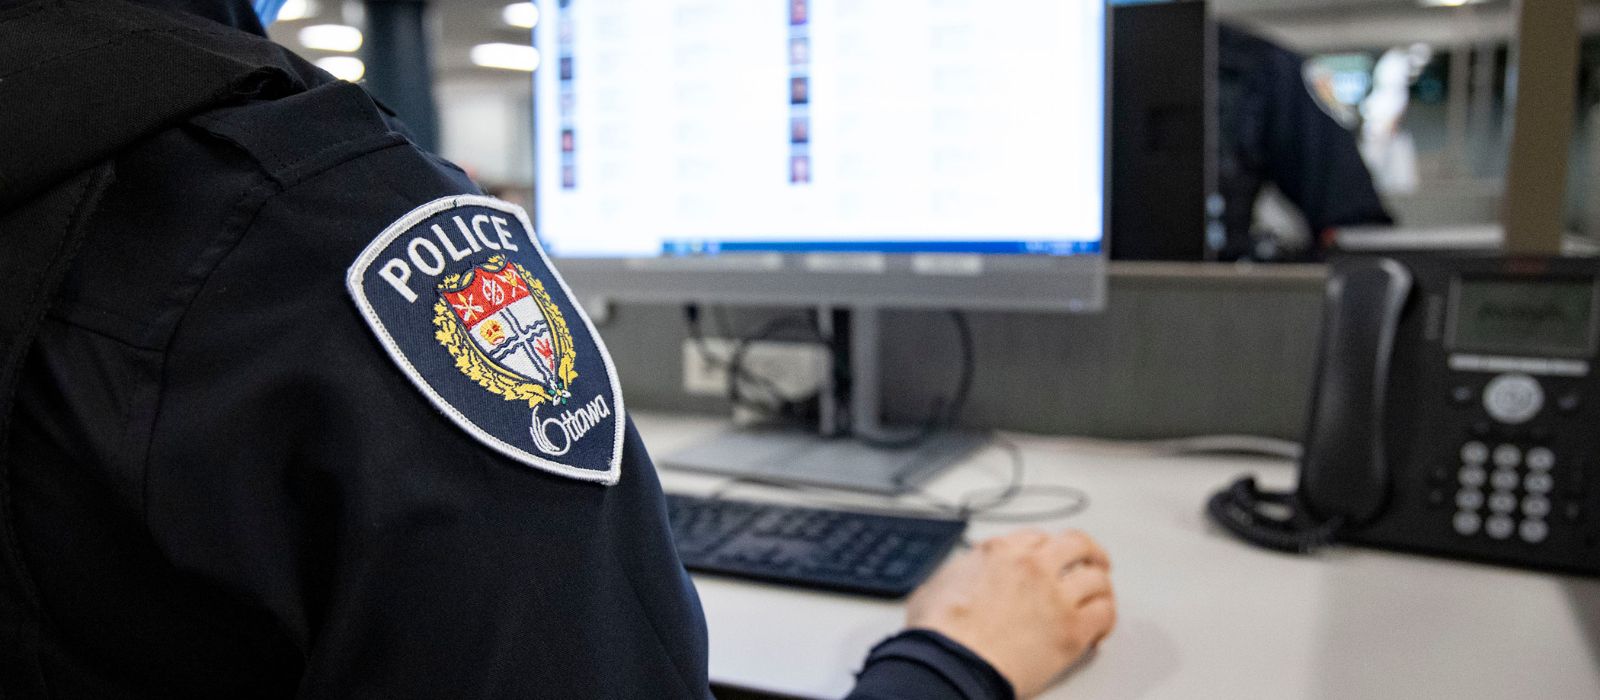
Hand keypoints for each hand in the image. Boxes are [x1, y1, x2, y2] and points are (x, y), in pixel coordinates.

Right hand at [905, 529, 1114, 698]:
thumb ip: (960, 570)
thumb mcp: (937, 583)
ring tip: (1101, 596)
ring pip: (1097, 578)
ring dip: (1101, 587)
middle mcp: (1033, 565)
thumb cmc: (938, 633)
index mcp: (1000, 551)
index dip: (1048, 549)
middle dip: (1088, 552)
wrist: (951, 663)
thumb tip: (961, 572)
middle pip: (1077, 545)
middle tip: (1094, 562)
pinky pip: (1104, 613)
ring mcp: (1055, 595)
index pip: (1038, 537)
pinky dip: (1106, 618)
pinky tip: (1100, 628)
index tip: (1052, 558)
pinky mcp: (1072, 629)